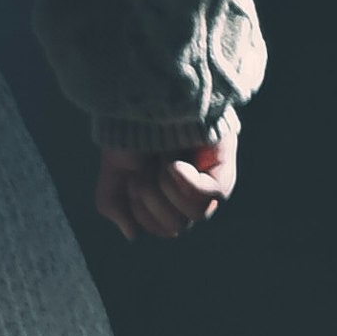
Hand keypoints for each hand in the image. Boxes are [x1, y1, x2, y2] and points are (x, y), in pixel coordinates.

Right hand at [96, 112, 238, 242]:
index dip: (139, 208)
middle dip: (150, 197)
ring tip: (163, 161)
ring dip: (167, 187)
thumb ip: (113, 206)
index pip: (156, 228)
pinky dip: (186, 182)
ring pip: (193, 215)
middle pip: (174, 227)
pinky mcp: (223, 168)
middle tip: (147, 166)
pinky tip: (175, 164)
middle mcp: (190, 195)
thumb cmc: (133, 131)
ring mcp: (209, 183)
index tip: (132, 177)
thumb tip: (133, 235)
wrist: (148, 100)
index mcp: (165, 199)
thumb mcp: (114, 172)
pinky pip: (210, 195)